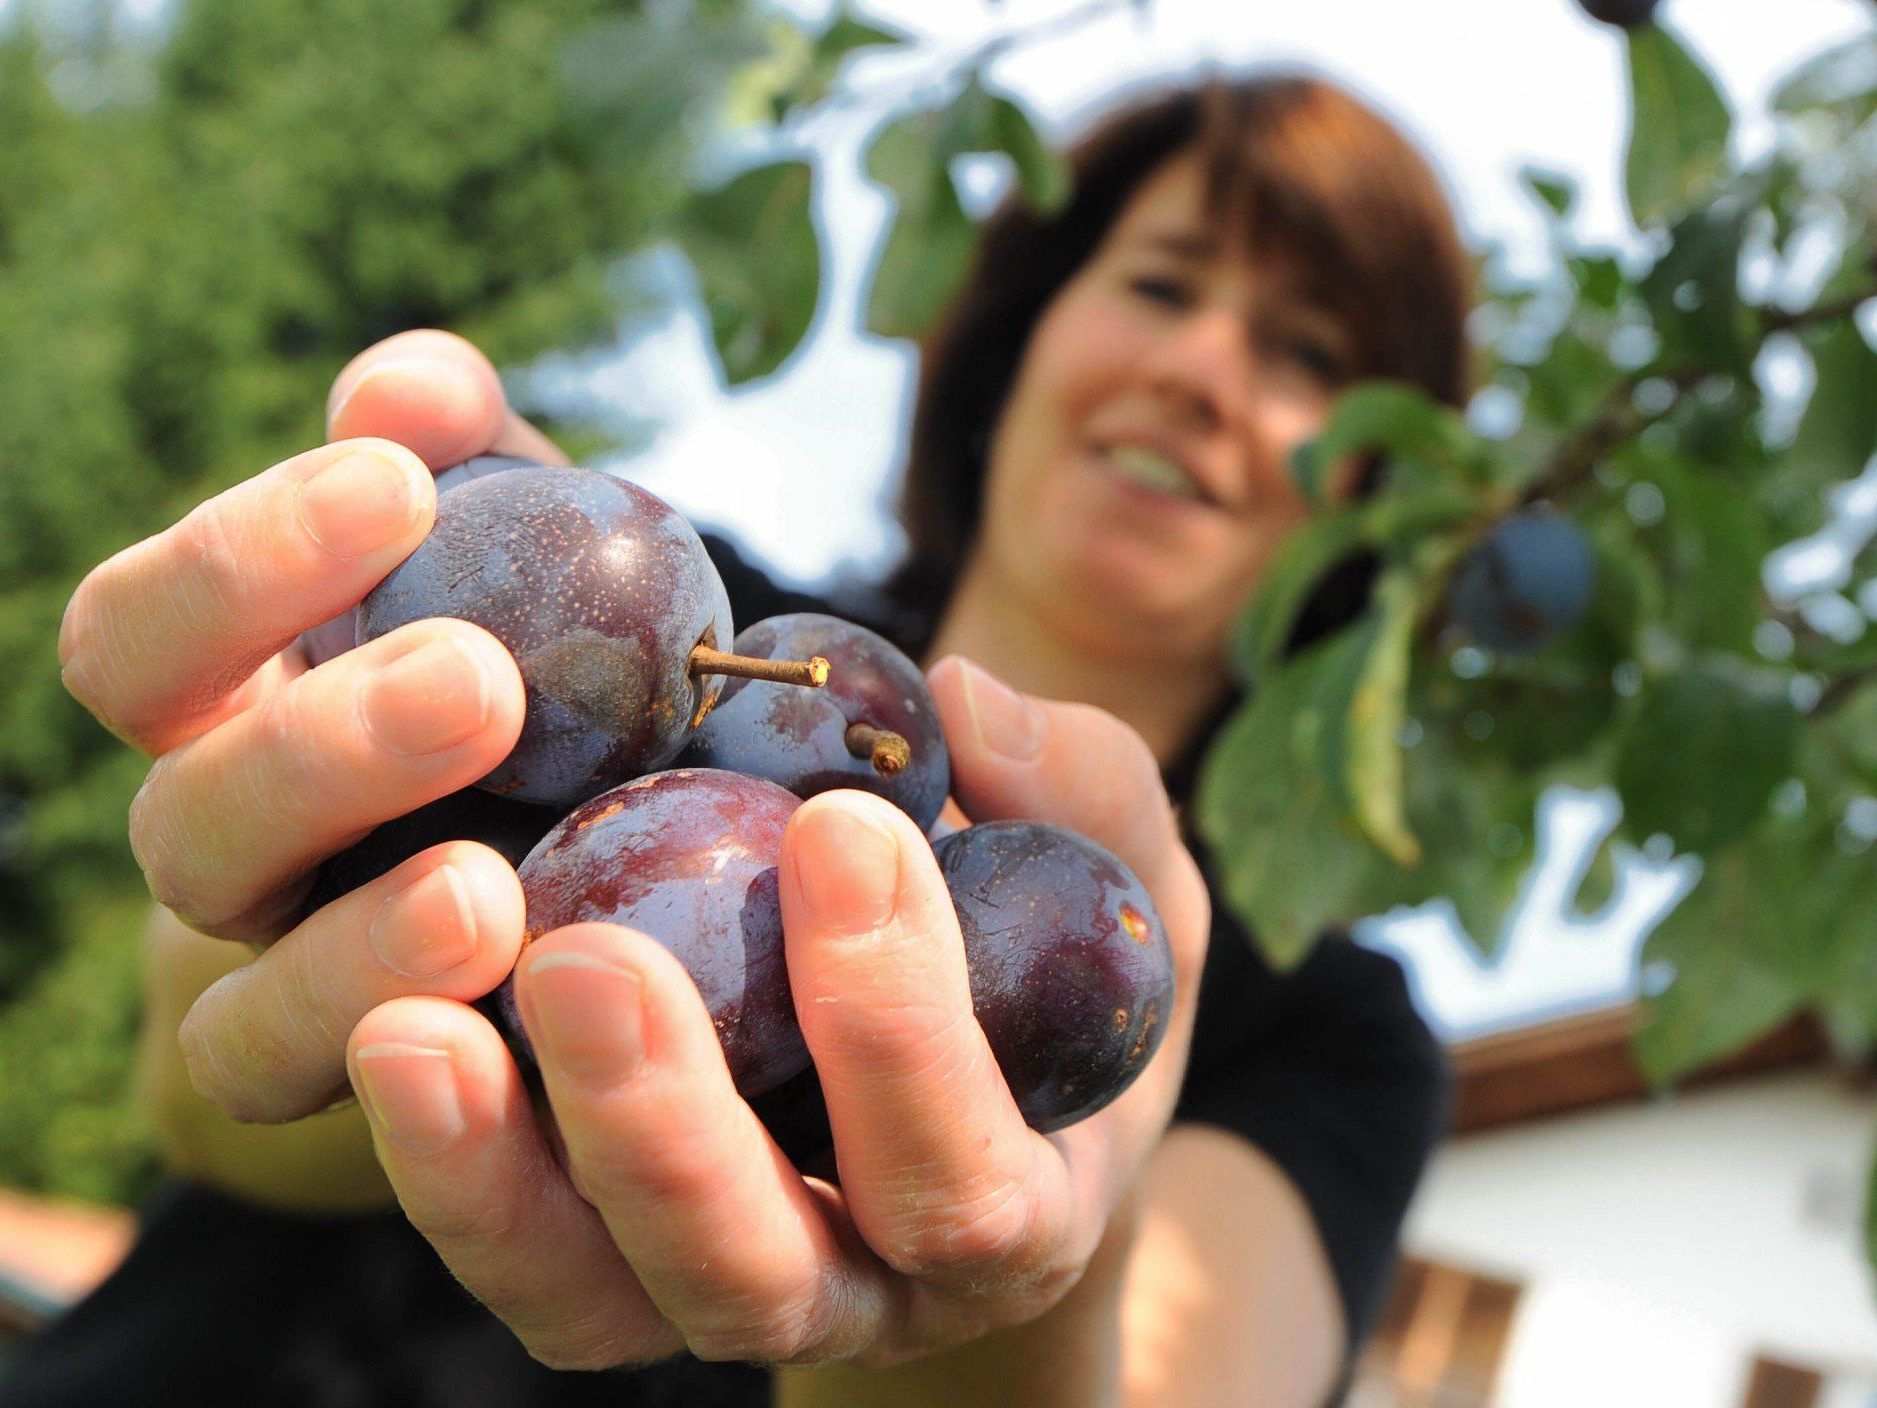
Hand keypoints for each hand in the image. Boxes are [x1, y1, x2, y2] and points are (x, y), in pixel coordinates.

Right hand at [61, 330, 562, 1120]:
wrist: (585, 838)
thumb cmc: (535, 660)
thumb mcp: (513, 548)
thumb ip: (463, 461)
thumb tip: (410, 386)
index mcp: (229, 706)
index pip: (142, 640)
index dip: (243, 562)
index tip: (400, 482)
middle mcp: (231, 854)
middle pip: (190, 821)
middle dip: (323, 749)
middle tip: (480, 682)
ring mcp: (288, 994)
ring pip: (249, 1007)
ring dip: (364, 946)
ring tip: (492, 893)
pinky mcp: (376, 1102)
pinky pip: (358, 1121)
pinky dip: (424, 1064)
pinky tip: (530, 1001)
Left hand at [343, 663, 1209, 1370]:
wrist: (981, 1089)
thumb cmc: (1056, 970)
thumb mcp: (1120, 878)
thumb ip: (1082, 793)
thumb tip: (966, 699)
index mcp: (1014, 1212)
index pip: (958, 1172)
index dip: (900, 1026)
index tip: (845, 829)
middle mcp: (861, 1290)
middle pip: (754, 1269)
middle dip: (667, 1123)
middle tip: (588, 959)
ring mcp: (718, 1286)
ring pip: (601, 1296)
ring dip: (502, 1172)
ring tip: (412, 1026)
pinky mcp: (605, 1261)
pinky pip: (519, 1252)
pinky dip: (447, 1165)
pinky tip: (390, 1027)